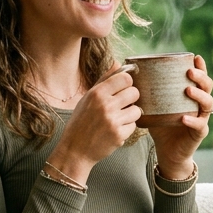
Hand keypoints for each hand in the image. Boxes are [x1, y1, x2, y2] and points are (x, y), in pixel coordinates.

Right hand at [46, 65, 141, 183]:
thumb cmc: (80, 122)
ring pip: (137, 110)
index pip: (125, 78)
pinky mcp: (119, 135)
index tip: (123, 89)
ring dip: (131, 114)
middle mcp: (105, 105)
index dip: (127, 83)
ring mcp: (113, 121)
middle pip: (135, 92)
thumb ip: (104, 80)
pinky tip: (115, 130)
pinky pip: (133, 125)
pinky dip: (127, 128)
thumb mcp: (87, 98)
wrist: (74, 150)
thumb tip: (118, 62)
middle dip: (131, 98)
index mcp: (97, 93)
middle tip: (122, 104)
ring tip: (119, 118)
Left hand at [150, 55, 212, 179]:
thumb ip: (146, 91)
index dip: (201, 67)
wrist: (166, 151)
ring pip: (208, 104)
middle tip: (189, 72)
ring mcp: (201, 118)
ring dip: (199, 95)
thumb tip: (126, 74)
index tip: (195, 57)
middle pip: (208, 87)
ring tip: (188, 90)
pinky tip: (184, 117)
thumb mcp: (153, 105)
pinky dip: (193, 120)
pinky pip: (200, 125)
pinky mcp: (199, 133)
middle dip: (201, 77)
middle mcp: (199, 105)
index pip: (200, 78)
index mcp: (191, 95)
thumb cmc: (160, 125)